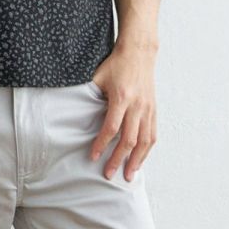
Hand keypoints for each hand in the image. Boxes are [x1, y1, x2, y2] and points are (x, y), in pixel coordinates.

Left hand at [88, 51, 157, 180]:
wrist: (139, 53)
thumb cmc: (116, 65)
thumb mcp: (98, 78)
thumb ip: (90, 96)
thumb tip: (74, 114)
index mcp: (121, 97)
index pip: (111, 128)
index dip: (101, 144)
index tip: (93, 156)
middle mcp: (137, 106)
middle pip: (129, 139)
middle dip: (118, 159)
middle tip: (109, 174)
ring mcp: (148, 109)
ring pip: (144, 141)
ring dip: (136, 160)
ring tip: (128, 175)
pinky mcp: (154, 110)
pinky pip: (152, 135)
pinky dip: (146, 150)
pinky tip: (139, 160)